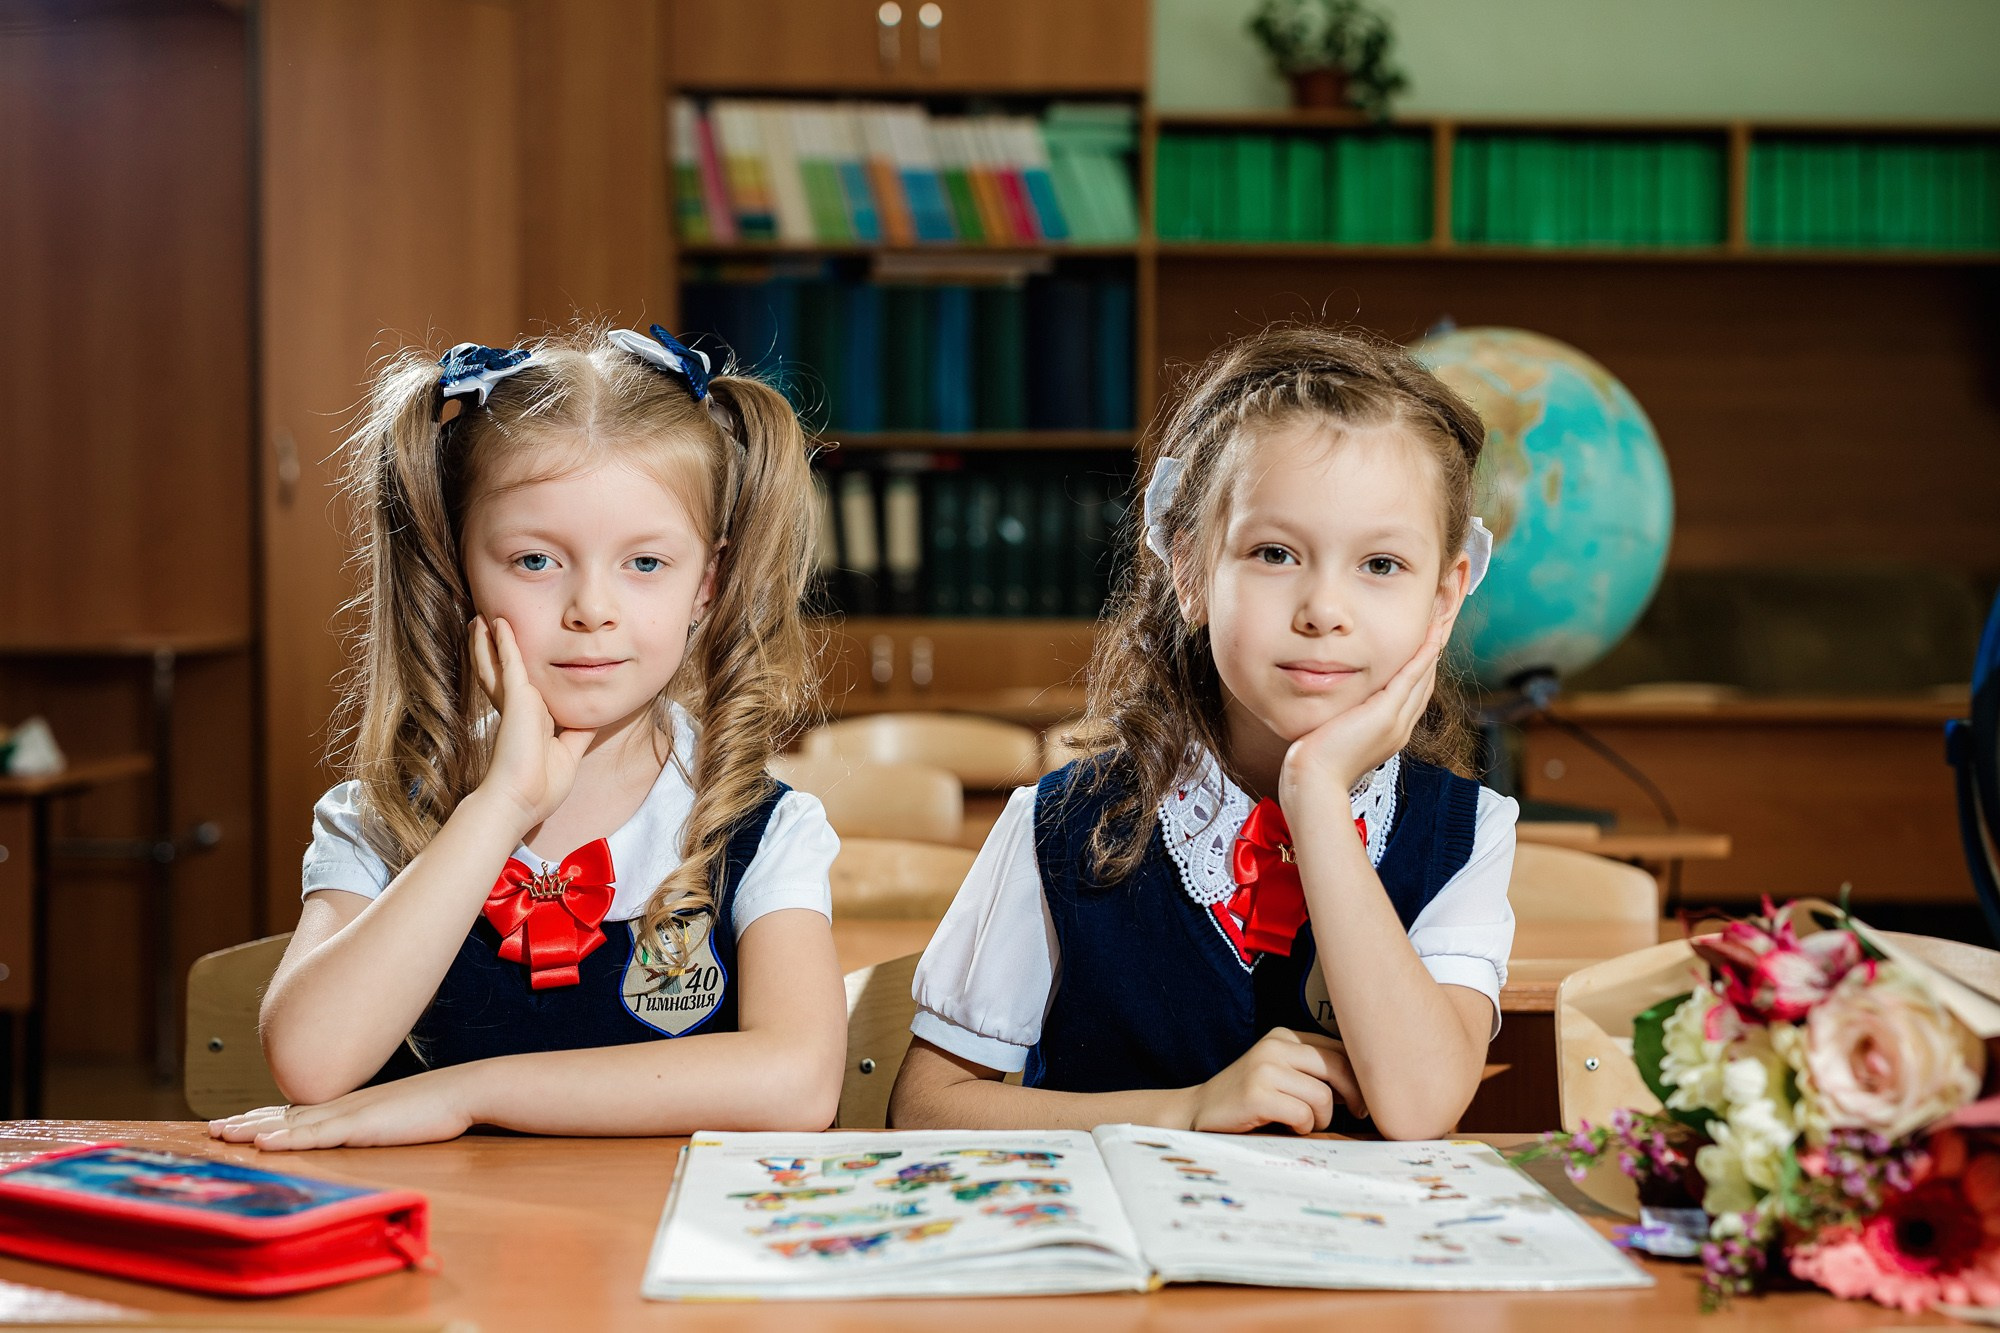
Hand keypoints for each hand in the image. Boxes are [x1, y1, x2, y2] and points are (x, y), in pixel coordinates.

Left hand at [206, 1068, 476, 1150]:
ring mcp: (349, 1113)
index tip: (235, 1123)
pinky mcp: (361, 1125)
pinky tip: (266, 1142)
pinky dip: (288, 1137)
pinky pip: (317, 1134)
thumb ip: (370, 1122)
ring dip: (254, 1128)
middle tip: (213, 1128)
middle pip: (284, 1114)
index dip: (263, 1117)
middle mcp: (342, 1106)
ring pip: (291, 1122)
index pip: (296, 1112)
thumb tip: (356, 1131)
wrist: (463, 1090)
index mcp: (349, 1105)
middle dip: (246, 1121)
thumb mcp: (394, 1116)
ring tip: (223, 1133)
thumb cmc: (435, 1106)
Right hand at [469, 615, 595, 833]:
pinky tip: (499, 625)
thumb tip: (593, 719)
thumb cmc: (541, 788)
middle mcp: (521, 708)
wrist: (520, 800)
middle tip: (487, 628)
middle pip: (503, 671)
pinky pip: (512, 662)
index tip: (513, 657)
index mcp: (531, 722)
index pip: (522, 689)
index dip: (516, 674)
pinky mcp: (517, 698)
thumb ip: (578, 733)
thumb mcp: (568, 754)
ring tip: (483, 620)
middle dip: (495, 650)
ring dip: (491, 640)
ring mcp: (517, 701)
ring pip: (500, 662)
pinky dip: (507, 642)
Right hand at [1183, 1027, 1366, 1134]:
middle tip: (1357, 1113)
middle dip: (1355, 1095)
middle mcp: (1276, 1044)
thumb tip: (1367, 1086)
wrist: (1198, 1111)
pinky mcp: (1257, 1093)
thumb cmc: (1250, 1099)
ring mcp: (1265, 1067)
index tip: (1364, 1098)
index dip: (1360, 1076)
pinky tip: (1287, 1126)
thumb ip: (1316, 1072)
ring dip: (1321, 1118)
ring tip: (1304, 1123)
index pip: (1339, 1047)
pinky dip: (1302, 1127)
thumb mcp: (1282, 1074)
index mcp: (1285, 1035)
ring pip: (1324, 1095)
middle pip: (1338, 1066)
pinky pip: (1304, 1114)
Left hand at [1279, 613, 1452, 809]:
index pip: (1413, 694)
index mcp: (1391, 733)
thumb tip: (1340, 707)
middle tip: (1441, 625)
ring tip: (1441, 624)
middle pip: (1425, 684)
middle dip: (1433, 654)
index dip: (1422, 668)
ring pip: (1423, 679)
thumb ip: (1346, 719)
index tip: (1426, 644)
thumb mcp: (1337, 735)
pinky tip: (1429, 638)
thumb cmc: (1317, 763)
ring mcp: (1396, 722)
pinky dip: (1422, 657)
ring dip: (1433, 650)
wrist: (1315, 781)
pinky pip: (1410, 678)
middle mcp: (1400, 728)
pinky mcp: (1385, 715)